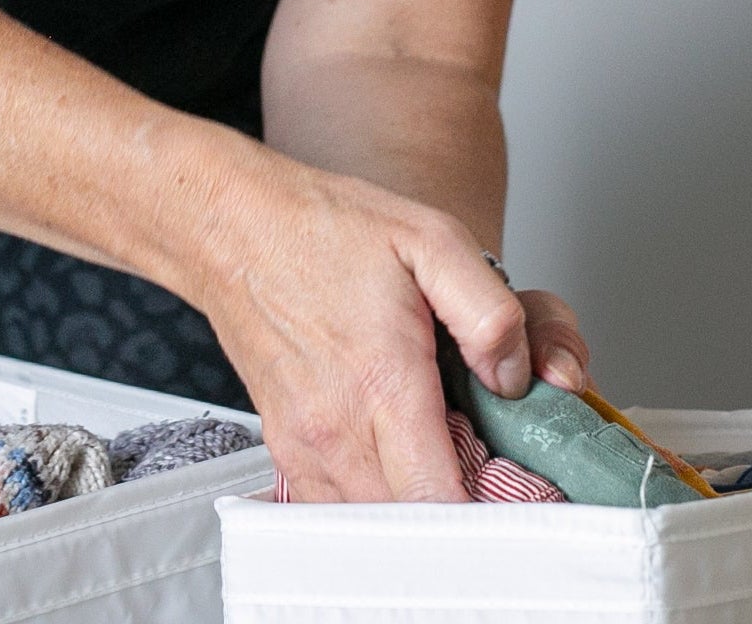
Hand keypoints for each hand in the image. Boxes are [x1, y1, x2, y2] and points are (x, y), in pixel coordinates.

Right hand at [193, 159, 588, 502]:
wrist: (235, 225)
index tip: (515, 489)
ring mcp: (305, 444)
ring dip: (414, 507)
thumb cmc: (327, 228)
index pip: (439, 503)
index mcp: (383, 382)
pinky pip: (335, 509)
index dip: (489, 510)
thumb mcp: (432, 239)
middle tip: (488, 464)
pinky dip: (373, 501)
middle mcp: (337, 428)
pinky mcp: (285, 447)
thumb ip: (488, 312)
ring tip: (442, 456)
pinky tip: (395, 456)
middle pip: (412, 527)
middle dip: (459, 508)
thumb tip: (515, 379)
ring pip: (372, 525)